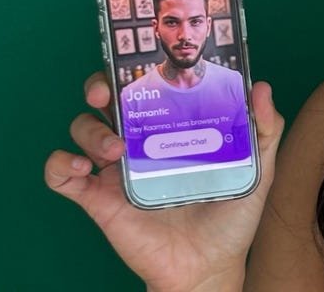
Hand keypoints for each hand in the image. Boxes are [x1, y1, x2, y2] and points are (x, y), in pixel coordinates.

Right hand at [44, 73, 284, 291]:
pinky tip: (79, 167)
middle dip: (98, 85)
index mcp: (172, 129)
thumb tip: (262, 87)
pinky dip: (58, 165)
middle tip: (107, 92)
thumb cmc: (231, 218)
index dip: (136, 67)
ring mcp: (117, 170)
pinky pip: (60, 176)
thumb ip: (264, 129)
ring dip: (89, 129)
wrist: (210, 266)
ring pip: (82, 129)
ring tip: (116, 148)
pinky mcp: (99, 199)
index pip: (147, 86)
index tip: (140, 58)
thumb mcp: (258, 169)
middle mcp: (140, 142)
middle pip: (106, 99)